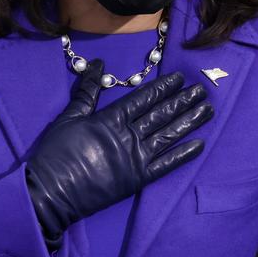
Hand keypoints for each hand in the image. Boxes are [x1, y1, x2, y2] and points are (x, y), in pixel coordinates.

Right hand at [26, 60, 212, 245]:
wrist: (50, 193)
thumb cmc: (55, 153)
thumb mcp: (69, 117)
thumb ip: (87, 91)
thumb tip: (99, 63)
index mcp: (110, 119)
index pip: (143, 98)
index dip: (163, 87)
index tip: (180, 78)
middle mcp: (128, 136)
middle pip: (161, 115)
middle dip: (182, 101)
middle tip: (202, 90)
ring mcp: (135, 158)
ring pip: (168, 136)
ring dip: (189, 122)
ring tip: (207, 110)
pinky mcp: (137, 179)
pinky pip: (166, 165)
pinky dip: (183, 155)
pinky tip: (200, 144)